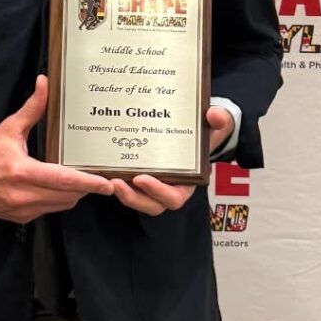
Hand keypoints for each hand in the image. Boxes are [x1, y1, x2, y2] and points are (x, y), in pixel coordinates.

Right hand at [0, 75, 113, 222]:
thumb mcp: (10, 128)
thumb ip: (32, 108)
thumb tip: (44, 82)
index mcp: (21, 172)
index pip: (63, 180)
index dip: (87, 182)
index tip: (106, 184)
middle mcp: (23, 195)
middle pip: (67, 196)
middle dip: (85, 188)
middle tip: (99, 177)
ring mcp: (22, 210)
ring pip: (60, 205)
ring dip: (73, 195)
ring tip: (82, 181)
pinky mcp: (20, 218)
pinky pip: (48, 210)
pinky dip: (58, 200)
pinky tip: (59, 188)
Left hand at [112, 105, 233, 215]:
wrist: (195, 127)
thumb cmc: (205, 130)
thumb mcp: (216, 124)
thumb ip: (218, 120)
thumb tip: (215, 115)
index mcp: (187, 182)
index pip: (173, 197)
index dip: (158, 191)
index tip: (142, 178)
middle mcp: (168, 187)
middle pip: (150, 204)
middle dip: (133, 197)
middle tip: (117, 183)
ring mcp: (151, 183)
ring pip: (135, 197)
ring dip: (121, 192)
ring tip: (106, 179)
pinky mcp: (136, 174)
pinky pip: (125, 183)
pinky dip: (114, 178)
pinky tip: (101, 168)